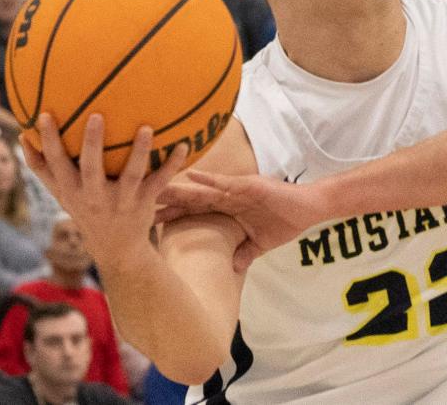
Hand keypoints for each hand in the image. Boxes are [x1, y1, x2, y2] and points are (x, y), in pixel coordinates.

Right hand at [23, 113, 188, 266]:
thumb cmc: (86, 210)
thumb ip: (42, 168)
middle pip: (91, 168)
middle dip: (93, 144)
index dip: (49, 141)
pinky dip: (173, 164)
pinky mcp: (145, 202)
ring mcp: (121, 200)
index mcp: (72, 190)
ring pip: (130, 175)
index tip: (45, 115)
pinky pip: (161, 182)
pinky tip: (183, 145)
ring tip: (147, 129)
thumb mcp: (62, 194)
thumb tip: (23, 137)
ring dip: (139, 152)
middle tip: (97, 115)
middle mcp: (95, 196)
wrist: (116, 248)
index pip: (55, 164)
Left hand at [155, 171, 323, 272]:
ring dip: (179, 188)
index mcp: (227, 209)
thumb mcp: (260, 244)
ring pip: (201, 190)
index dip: (171, 215)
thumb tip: (231, 269)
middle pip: (190, 199)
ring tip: (155, 185)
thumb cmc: (286, 221)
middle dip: (166, 199)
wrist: (309, 208)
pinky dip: (209, 181)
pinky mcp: (248, 186)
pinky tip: (191, 177)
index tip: (145, 219)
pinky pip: (225, 184)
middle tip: (137, 197)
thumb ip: (245, 253)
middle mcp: (227, 197)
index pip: (193, 212)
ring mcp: (236, 190)